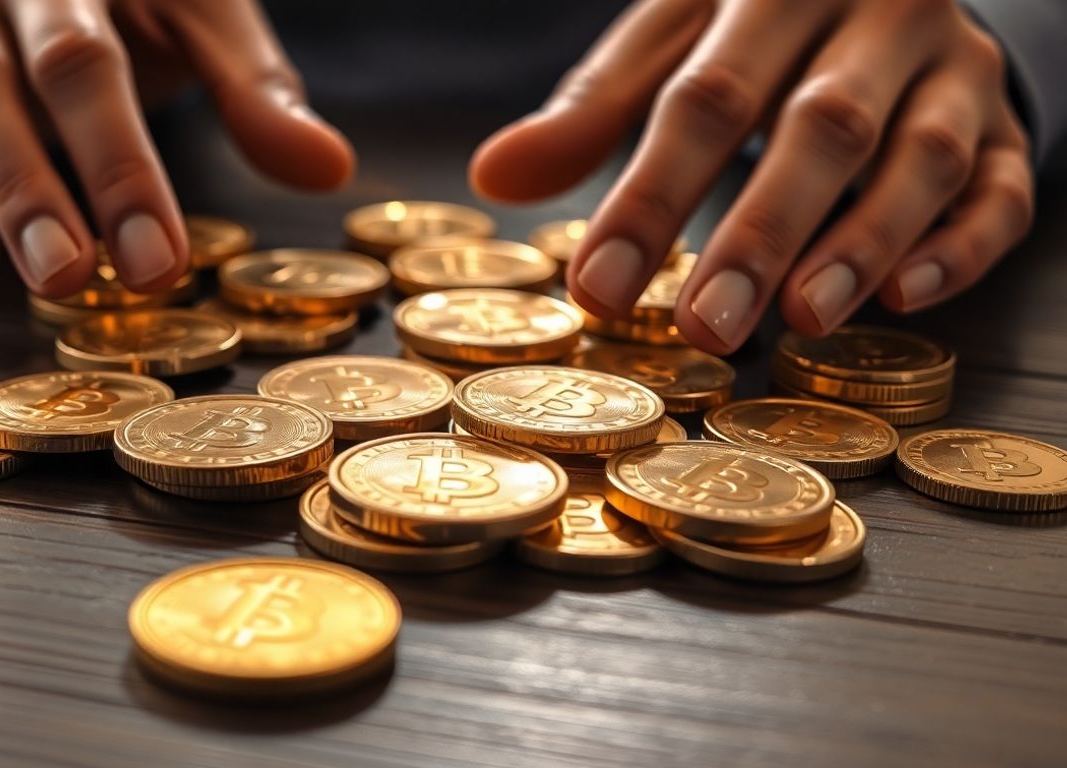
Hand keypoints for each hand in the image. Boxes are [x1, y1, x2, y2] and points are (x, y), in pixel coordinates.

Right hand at [0, 0, 352, 296]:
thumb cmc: (146, 2)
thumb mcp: (208, 21)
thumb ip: (256, 92)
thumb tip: (330, 168)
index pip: (88, 64)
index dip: (120, 166)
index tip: (161, 259)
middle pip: (8, 82)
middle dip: (40, 187)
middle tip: (74, 276)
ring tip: (26, 276)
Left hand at [471, 0, 1032, 352]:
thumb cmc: (751, 29)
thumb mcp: (670, 46)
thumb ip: (593, 111)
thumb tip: (493, 175)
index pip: (704, 97)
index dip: (650, 196)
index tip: (597, 290)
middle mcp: (873, 15)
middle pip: (820, 128)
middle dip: (759, 234)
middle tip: (705, 328)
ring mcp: (951, 66)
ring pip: (924, 154)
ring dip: (865, 241)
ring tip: (803, 318)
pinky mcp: (1002, 119)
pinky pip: (1002, 183)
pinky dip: (964, 243)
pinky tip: (908, 296)